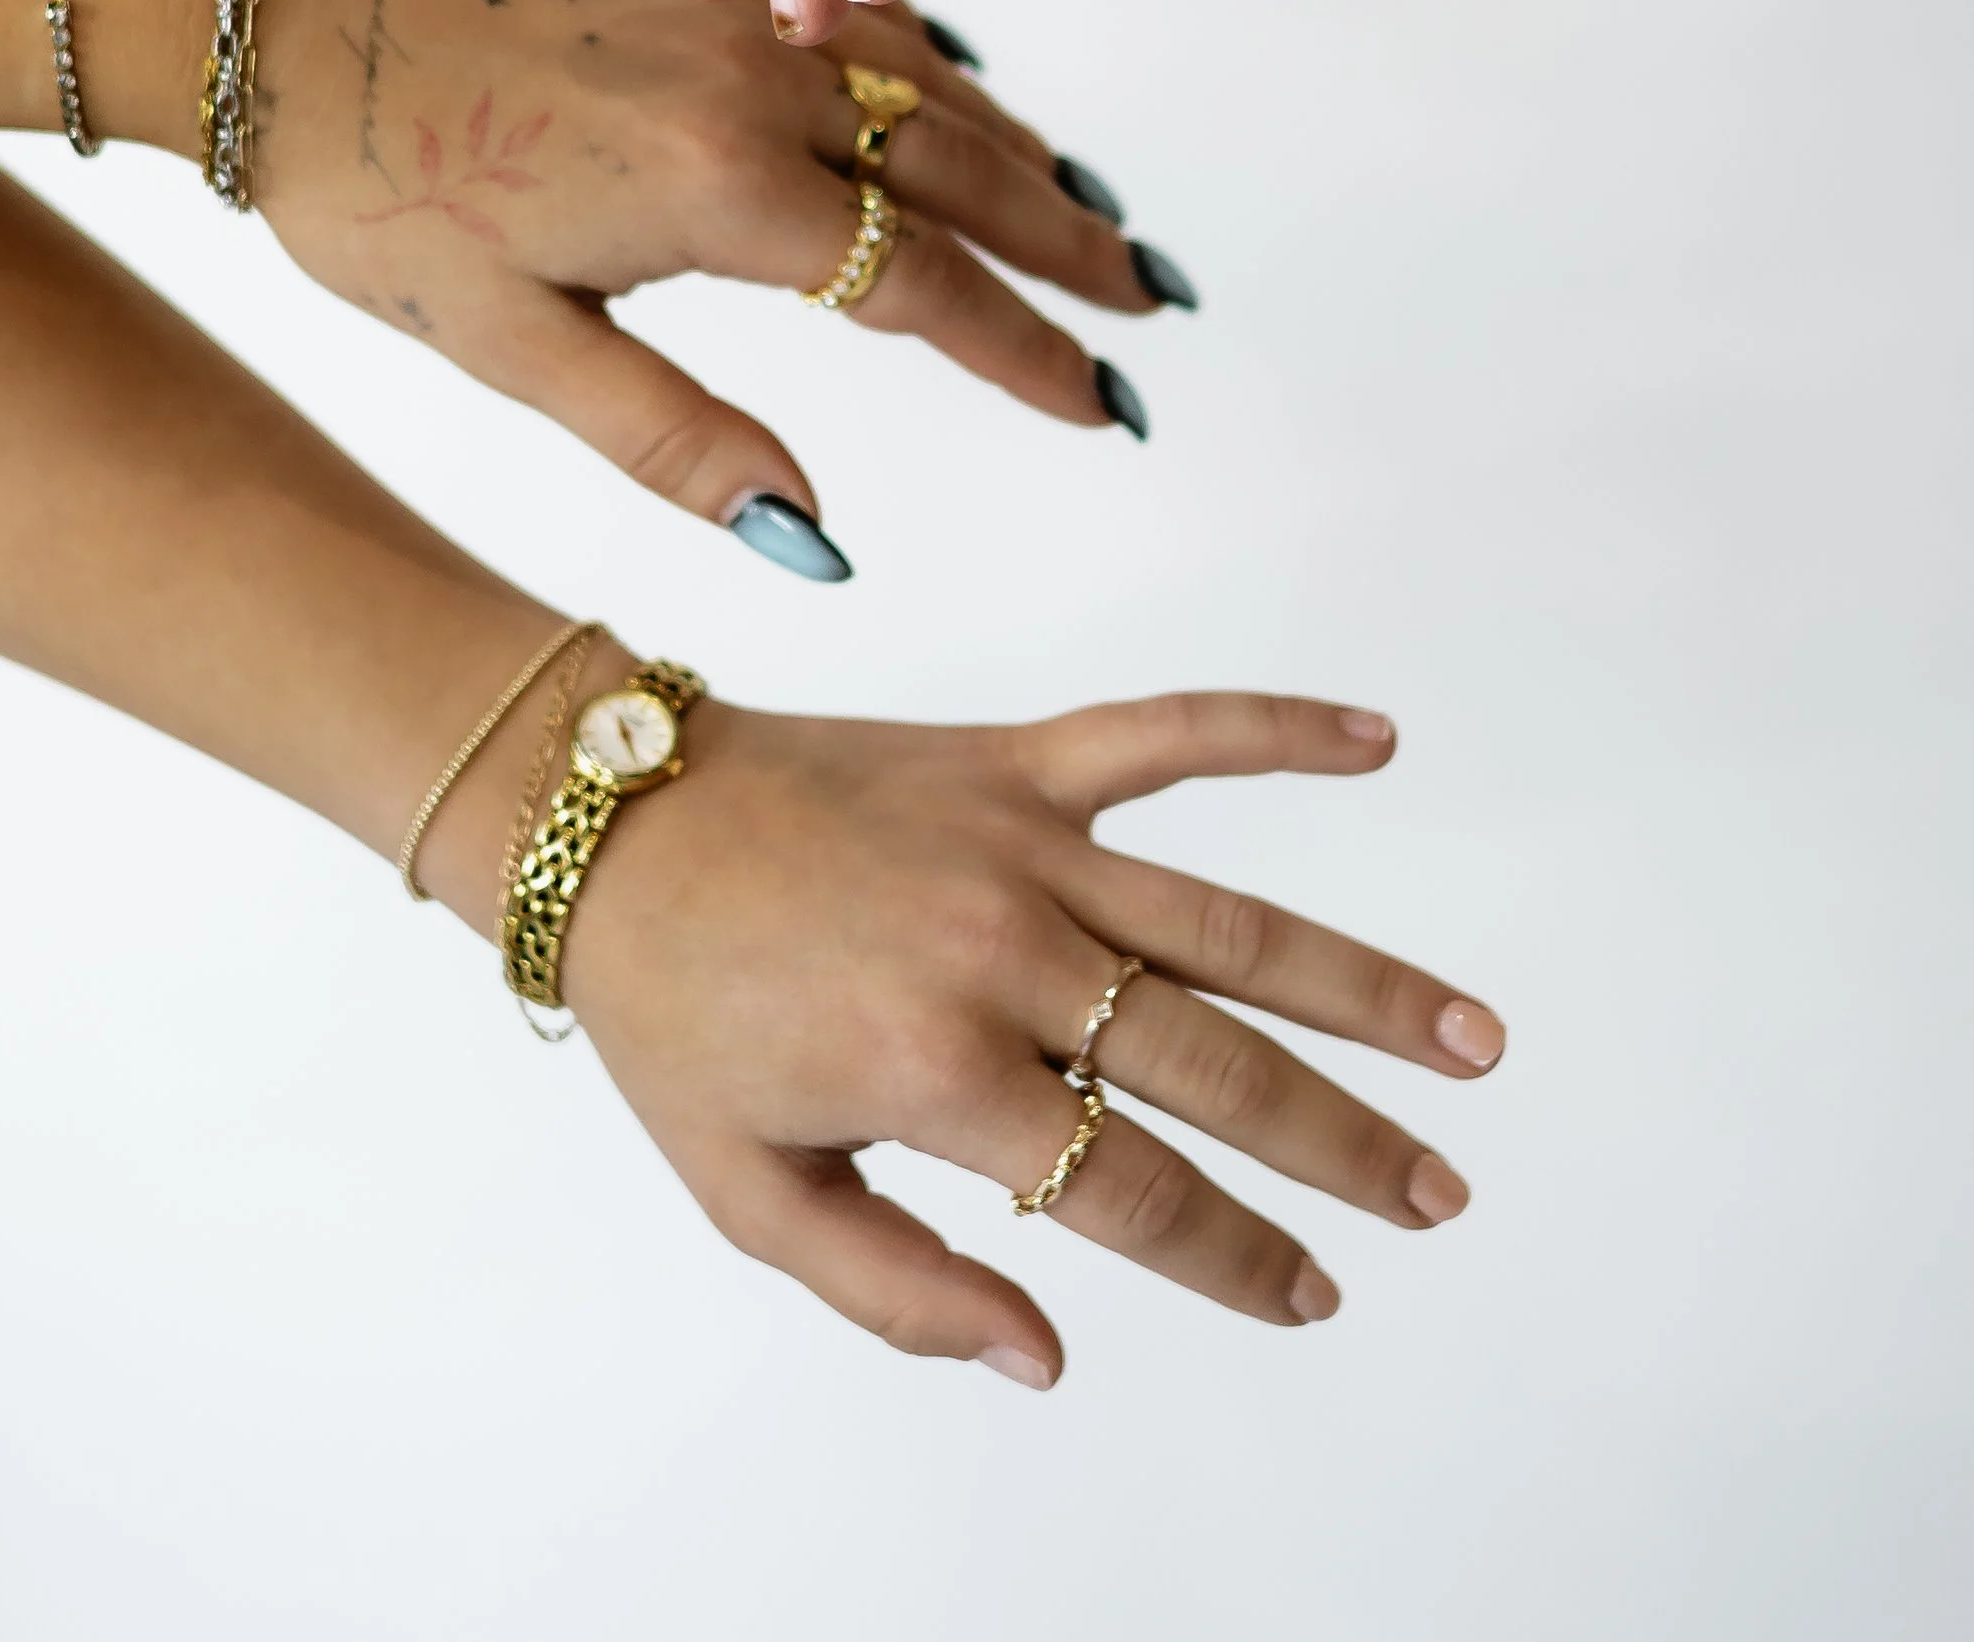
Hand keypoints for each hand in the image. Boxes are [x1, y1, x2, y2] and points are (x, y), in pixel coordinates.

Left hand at [250, 0, 1186, 557]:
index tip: (1108, 408)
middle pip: (964, 170)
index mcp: (719, 190)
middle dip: (1069, 245)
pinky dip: (922, 48)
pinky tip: (956, 77)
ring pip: (920, 73)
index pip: (927, 290)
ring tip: (1089, 210)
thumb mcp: (505, 344)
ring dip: (1016, 146)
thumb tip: (814, 536)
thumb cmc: (360, 184)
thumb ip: (673, 436)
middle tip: (1150, 301)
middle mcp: (752, 73)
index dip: (1029, 357)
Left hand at [561, 683, 1499, 1377]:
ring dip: (1364, 983)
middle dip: (1343, 1144)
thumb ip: (894, 1289)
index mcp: (935, 1067)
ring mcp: (1018, 841)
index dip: (1236, 1254)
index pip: (1132, 1189)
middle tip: (1440, 1196)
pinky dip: (1273, 727)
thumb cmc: (675, 1013)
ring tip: (1474, 1040)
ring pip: (1230, 922)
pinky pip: (1164, 733)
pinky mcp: (1011, 759)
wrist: (610, 819)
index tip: (1315, 1294)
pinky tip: (1378, 736)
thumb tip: (1046, 1357)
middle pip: (1215, 1066)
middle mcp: (1000, 950)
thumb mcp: (746, 1191)